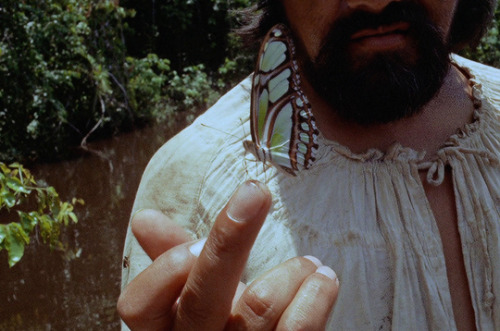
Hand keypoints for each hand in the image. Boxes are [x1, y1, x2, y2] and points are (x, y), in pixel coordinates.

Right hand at [117, 180, 338, 329]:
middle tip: (256, 192)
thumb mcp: (194, 291)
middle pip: (201, 299)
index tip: (197, 241)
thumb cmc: (224, 320)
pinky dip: (315, 295)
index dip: (166, 269)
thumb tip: (143, 219)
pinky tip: (322, 279)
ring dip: (289, 271)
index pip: (138, 306)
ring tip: (310, 264)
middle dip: (229, 238)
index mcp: (166, 329)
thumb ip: (170, 258)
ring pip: (258, 307)